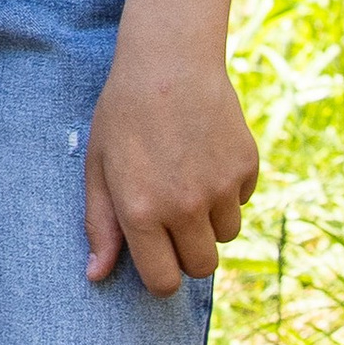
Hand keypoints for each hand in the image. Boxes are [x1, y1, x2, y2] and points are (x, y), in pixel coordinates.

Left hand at [84, 26, 256, 294]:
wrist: (170, 62)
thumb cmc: (124, 115)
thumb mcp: (98, 167)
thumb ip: (100, 225)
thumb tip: (97, 277)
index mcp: (141, 212)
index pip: (165, 282)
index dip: (161, 276)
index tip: (157, 258)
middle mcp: (184, 207)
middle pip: (202, 268)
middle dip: (187, 253)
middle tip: (171, 219)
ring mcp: (220, 188)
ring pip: (226, 236)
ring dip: (209, 221)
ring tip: (186, 180)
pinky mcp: (246, 167)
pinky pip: (241, 201)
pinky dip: (227, 190)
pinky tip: (205, 155)